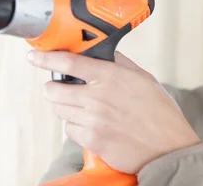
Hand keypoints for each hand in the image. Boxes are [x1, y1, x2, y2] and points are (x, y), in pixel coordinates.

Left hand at [27, 50, 200, 173]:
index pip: (69, 63)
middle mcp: (98, 97)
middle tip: (61, 88)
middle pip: (54, 89)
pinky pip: (69, 130)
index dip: (46, 58)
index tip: (34, 56)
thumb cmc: (160, 114)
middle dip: (53, 88)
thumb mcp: (144, 78)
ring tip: (84, 108)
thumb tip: (103, 53)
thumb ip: (120, 63)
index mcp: (111, 77)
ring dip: (66, 107)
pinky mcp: (91, 140)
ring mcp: (93, 120)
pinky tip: (92, 125)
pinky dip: (75, 127)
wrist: (168, 148)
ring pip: (59, 110)